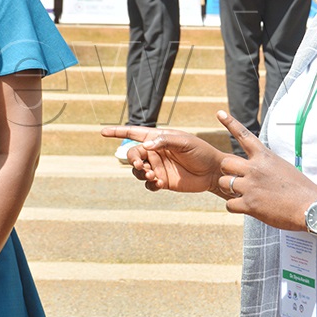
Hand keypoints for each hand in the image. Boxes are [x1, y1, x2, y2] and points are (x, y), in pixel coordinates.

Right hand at [101, 124, 226, 192]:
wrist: (213, 172)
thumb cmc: (202, 151)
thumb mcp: (185, 142)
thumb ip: (165, 141)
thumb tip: (146, 145)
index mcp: (159, 138)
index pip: (134, 133)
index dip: (117, 132)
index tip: (102, 131)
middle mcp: (155, 152)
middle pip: (132, 154)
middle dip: (132, 160)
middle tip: (140, 165)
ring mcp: (158, 167)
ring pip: (137, 171)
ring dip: (140, 173)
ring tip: (153, 175)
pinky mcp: (162, 181)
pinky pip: (147, 184)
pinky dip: (149, 185)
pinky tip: (158, 184)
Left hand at [211, 111, 316, 231]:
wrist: (311, 206)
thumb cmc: (300, 188)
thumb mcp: (283, 167)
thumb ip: (265, 165)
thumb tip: (255, 169)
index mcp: (264, 157)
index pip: (244, 135)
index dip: (230, 123)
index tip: (219, 113)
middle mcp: (255, 168)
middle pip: (225, 163)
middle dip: (228, 172)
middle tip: (237, 179)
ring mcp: (251, 186)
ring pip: (224, 183)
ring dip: (230, 190)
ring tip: (243, 195)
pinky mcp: (250, 205)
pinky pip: (229, 204)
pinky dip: (235, 207)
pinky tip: (245, 207)